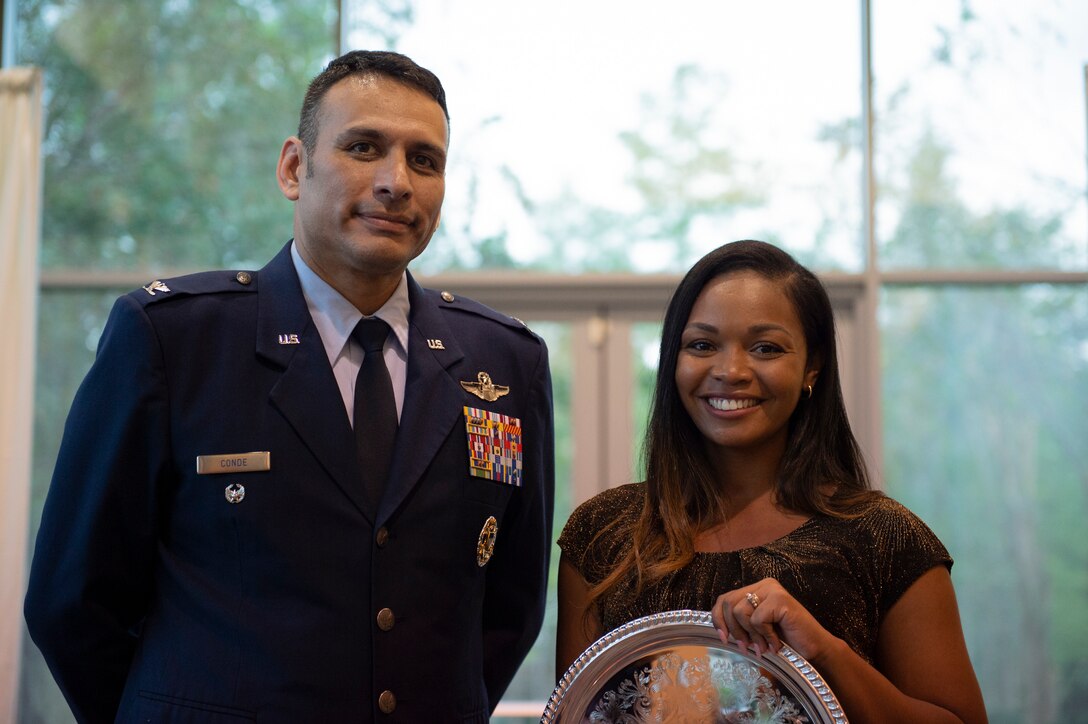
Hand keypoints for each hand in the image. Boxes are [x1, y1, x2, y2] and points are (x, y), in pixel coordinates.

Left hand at [710, 577, 837, 662]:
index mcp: (756, 589)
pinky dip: (765, 636)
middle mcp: (764, 585)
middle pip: (728, 604)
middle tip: (745, 647)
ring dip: (751, 636)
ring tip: (763, 646)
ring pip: (740, 612)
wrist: (814, 649)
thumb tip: (719, 629)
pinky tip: (776, 643)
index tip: (723, 638)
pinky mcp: (780, 599)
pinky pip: (757, 619)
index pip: (724, 599)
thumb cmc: (787, 640)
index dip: (718, 619)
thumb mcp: (757, 629)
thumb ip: (740, 622)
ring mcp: (773, 590)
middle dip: (734, 630)